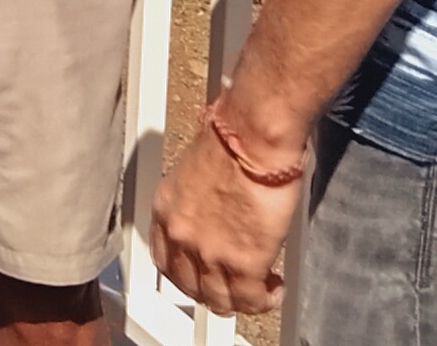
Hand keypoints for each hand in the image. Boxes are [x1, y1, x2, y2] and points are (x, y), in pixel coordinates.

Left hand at [150, 109, 305, 317]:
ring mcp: (209, 252)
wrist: (253, 135)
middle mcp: (181, 234)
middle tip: (230, 290)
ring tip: (256, 292)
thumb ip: (199, 197)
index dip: (184, 274)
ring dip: (239, 301)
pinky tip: (272, 291)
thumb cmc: (234, 136)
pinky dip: (263, 300)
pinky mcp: (243, 261)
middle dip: (211, 293)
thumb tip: (213, 202)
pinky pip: (249, 298)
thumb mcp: (195, 169)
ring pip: (218, 299)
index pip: (164, 259)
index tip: (198, 275)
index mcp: (167, 209)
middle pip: (188, 285)